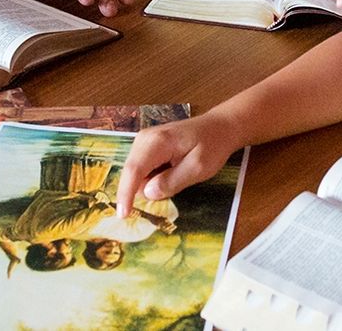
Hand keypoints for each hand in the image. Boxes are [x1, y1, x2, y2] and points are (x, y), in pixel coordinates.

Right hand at [116, 113, 242, 216]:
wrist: (219, 127)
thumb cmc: (212, 145)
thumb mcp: (199, 168)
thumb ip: (173, 181)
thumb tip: (147, 193)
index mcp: (157, 142)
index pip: (134, 171)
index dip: (126, 194)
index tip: (123, 215)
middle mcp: (144, 139)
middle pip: (132, 173)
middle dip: (145, 188)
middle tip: (177, 184)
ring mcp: (144, 141)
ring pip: (135, 174)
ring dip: (151, 183)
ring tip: (179, 174)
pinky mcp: (146, 147)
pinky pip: (142, 170)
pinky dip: (153, 178)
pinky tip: (173, 171)